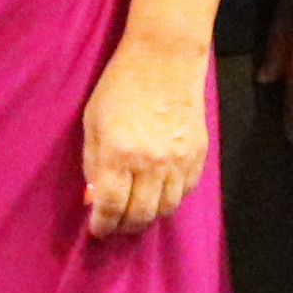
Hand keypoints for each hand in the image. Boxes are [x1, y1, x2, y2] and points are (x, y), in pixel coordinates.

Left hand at [80, 35, 213, 237]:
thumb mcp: (93, 121)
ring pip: (166, 208)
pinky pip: (185, 191)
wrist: (164, 61)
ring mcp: (179, 161)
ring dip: (149, 217)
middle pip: (141, 214)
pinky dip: (169, 200)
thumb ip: (93, 162)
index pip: (111, 205)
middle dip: (125, 227)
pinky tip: (157, 195)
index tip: (97, 231)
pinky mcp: (199, 156)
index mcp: (119, 153)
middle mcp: (152, 163)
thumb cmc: (119, 87)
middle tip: (115, 227)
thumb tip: (94, 196)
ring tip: (135, 214)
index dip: (103, 224)